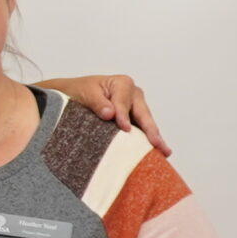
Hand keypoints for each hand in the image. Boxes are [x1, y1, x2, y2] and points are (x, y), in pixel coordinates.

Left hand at [49, 75, 168, 155]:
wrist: (72, 94)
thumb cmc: (80, 90)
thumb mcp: (86, 93)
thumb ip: (98, 102)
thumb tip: (110, 113)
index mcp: (123, 84)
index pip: (124, 103)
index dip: (124, 116)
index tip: (124, 128)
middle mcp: (133, 95)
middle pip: (143, 114)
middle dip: (151, 130)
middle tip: (158, 145)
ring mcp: (135, 108)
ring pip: (146, 124)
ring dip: (154, 138)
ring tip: (164, 152)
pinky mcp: (133, 120)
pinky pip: (141, 131)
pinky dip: (147, 141)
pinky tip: (155, 153)